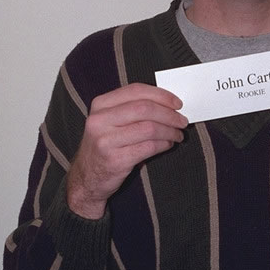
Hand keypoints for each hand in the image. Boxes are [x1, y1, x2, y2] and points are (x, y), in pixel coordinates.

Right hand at [66, 83, 187, 218]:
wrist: (87, 178)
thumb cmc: (106, 145)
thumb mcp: (111, 121)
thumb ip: (133, 108)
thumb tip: (169, 103)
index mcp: (100, 104)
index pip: (136, 91)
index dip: (161, 95)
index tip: (177, 103)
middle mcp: (100, 120)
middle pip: (145, 109)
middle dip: (169, 114)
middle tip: (182, 120)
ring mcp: (105, 141)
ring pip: (149, 128)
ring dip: (170, 131)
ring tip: (177, 134)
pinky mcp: (114, 160)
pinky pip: (148, 147)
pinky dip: (163, 144)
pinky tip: (167, 144)